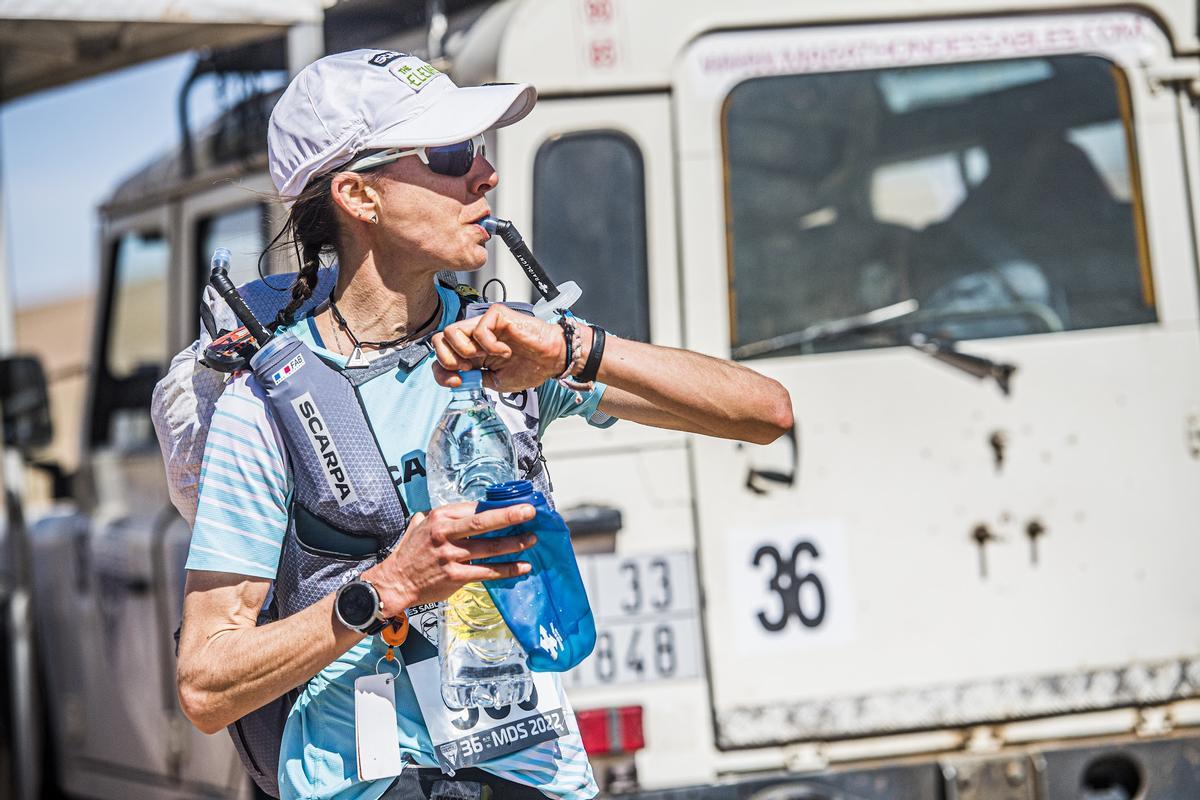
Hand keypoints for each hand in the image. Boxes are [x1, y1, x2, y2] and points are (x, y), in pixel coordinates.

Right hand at [362, 502, 536, 615]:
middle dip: (510, 516)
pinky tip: (522, 567)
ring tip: (531, 540)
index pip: (474, 508)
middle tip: (530, 512)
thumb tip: (467, 508)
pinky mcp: (456, 576)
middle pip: (484, 522)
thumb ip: (441, 515)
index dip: (496, 507)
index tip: (514, 504)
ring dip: (514, 544)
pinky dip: (507, 569)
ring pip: (490, 548)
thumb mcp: (420, 524)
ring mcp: (451, 556)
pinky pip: (487, 571)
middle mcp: (445, 534)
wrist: (395, 582)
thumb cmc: (410, 553)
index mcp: (439, 517)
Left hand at [431, 304, 566, 391]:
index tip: (457, 382)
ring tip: (485, 357)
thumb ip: (473, 379)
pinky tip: (505, 351)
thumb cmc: (529, 368)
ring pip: (451, 331)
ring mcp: (484, 324)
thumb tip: (452, 378)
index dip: (441, 371)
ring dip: (465, 351)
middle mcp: (473, 336)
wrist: (552, 360)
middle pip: (439, 340)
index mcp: (471, 352)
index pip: (441, 355)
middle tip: (467, 368)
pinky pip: (479, 330)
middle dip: (447, 359)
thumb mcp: (494, 382)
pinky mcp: (496, 316)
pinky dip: (490, 346)